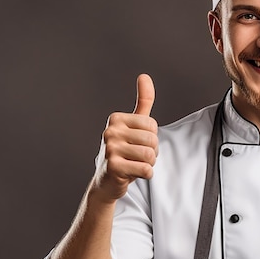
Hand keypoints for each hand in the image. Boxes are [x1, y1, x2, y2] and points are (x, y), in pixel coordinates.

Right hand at [93, 73, 158, 201]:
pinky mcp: (114, 167)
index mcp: (116, 119)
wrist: (106, 182)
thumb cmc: (124, 152)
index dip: (151, 139)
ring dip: (148, 164)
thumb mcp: (134, 126)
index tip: (137, 144)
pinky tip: (132, 174)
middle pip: (153, 140)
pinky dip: (145, 175)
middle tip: (136, 158)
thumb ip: (143, 102)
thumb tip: (144, 76)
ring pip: (150, 156)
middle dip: (151, 153)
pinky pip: (146, 170)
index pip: (153, 126)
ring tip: (134, 165)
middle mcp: (110, 131)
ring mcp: (110, 149)